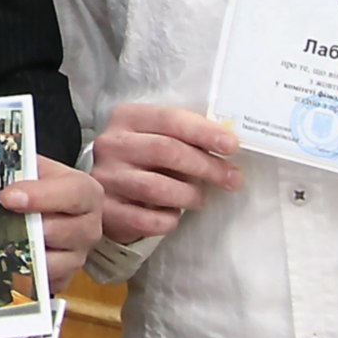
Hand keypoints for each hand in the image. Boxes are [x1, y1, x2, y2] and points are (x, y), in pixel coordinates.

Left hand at [0, 158, 102, 289]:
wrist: (45, 206)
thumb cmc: (38, 186)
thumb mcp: (32, 166)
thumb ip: (16, 165)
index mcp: (85, 193)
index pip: (73, 194)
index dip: (41, 196)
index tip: (8, 197)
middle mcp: (88, 226)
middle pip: (61, 232)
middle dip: (26, 228)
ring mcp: (78, 255)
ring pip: (52, 262)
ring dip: (22, 252)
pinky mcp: (63, 278)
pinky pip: (43, 282)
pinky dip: (22, 273)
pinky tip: (4, 259)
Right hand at [90, 102, 241, 243]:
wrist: (108, 192)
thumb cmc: (144, 161)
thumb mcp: (157, 136)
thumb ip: (184, 136)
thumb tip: (227, 145)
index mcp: (126, 117)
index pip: (169, 118)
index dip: (204, 132)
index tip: (232, 146)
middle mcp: (111, 144)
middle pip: (164, 150)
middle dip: (205, 166)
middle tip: (232, 179)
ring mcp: (105, 178)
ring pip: (155, 187)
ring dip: (188, 195)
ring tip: (199, 199)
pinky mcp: (105, 210)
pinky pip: (145, 219)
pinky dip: (168, 219)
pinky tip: (174, 215)